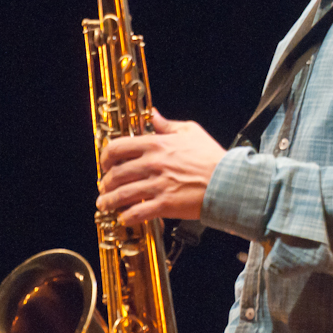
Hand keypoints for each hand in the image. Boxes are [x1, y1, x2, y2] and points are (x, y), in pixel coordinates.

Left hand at [96, 109, 225, 224]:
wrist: (228, 181)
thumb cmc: (212, 157)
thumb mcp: (190, 131)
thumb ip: (167, 124)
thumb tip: (153, 114)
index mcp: (156, 144)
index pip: (118, 147)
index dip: (105, 157)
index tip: (105, 164)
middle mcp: (153, 163)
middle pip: (116, 174)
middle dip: (105, 182)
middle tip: (104, 187)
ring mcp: (157, 184)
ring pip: (122, 194)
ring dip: (108, 201)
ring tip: (104, 205)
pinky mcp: (164, 204)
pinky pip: (137, 212)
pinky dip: (127, 217)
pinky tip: (124, 218)